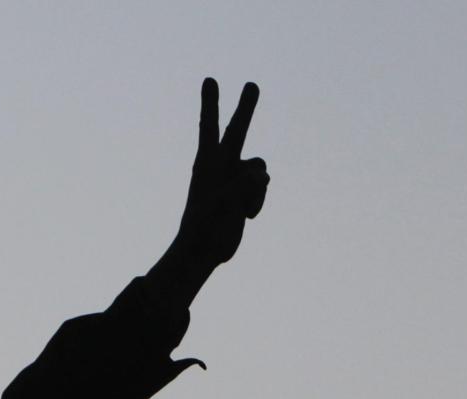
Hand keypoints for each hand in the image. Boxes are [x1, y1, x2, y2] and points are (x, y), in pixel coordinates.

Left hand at [172, 78, 269, 266]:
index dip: (211, 103)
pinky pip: (262, 188)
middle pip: (237, 130)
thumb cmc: (206, 224)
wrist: (204, 249)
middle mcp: (221, 164)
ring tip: (240, 208)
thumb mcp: (225, 201)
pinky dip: (258, 201)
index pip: (209, 126)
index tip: (210, 80)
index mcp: (207, 162)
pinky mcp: (244, 192)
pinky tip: (245, 215)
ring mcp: (234, 177)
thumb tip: (261, 176)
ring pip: (260, 169)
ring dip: (256, 189)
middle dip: (245, 107)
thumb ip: (245, 183)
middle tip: (252, 84)